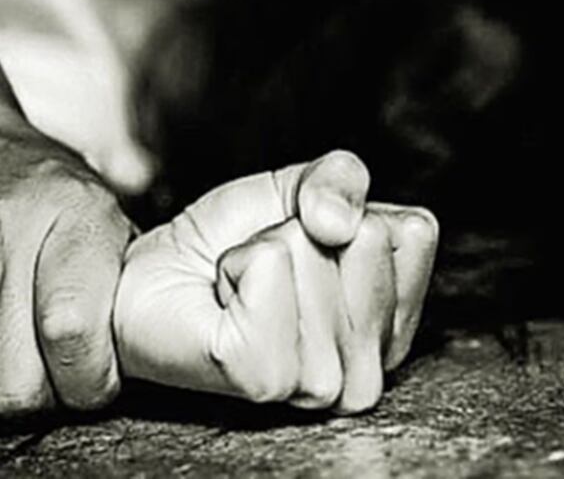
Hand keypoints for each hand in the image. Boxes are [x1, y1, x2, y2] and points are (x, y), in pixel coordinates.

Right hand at [0, 121, 131, 428]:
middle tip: (45, 380)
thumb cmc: (30, 186)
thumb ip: (121, 279)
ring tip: (3, 363)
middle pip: (14, 383)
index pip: (73, 334)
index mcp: (68, 215)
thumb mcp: (98, 208)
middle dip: (39, 402)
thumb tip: (140, 351)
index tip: (90, 381)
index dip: (87, 380)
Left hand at [115, 151, 437, 412]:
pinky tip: (225, 303)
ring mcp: (319, 384)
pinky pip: (267, 271)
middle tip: (264, 269)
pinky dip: (235, 265)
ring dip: (261, 252)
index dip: (347, 214)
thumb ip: (341, 178)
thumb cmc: (227, 242)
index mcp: (392, 325)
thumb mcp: (296, 188)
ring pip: (312, 254)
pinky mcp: (263, 378)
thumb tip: (339, 223)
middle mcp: (368, 368)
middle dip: (301, 232)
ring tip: (243, 290)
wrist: (151, 277)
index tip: (304, 242)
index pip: (412, 234)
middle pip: (366, 239)